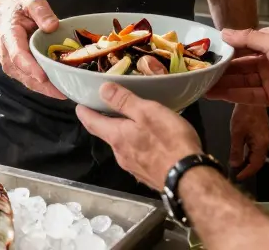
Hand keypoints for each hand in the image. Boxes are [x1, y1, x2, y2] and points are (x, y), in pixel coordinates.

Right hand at [0, 0, 65, 99]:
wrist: (1, 22)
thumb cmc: (18, 13)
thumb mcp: (30, 4)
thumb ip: (41, 11)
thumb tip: (53, 26)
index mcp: (10, 37)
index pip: (18, 55)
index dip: (31, 68)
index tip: (44, 77)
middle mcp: (8, 57)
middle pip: (27, 75)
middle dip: (47, 86)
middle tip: (69, 90)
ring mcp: (13, 68)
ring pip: (32, 83)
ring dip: (50, 90)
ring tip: (72, 91)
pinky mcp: (20, 74)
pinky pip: (35, 84)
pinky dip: (49, 88)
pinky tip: (66, 88)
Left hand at [76, 83, 201, 188]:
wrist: (189, 179)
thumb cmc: (168, 141)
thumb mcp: (146, 112)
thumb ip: (124, 101)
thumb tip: (101, 90)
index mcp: (117, 137)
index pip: (92, 123)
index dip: (84, 112)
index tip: (79, 105)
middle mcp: (120, 154)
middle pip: (108, 135)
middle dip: (106, 122)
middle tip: (109, 108)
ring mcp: (134, 167)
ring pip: (123, 146)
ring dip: (124, 133)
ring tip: (133, 122)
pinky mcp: (148, 175)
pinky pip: (137, 156)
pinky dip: (137, 145)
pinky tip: (150, 141)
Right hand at [208, 27, 268, 112]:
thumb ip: (247, 38)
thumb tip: (224, 32)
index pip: (242, 46)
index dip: (225, 49)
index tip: (206, 52)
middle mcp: (267, 61)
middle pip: (239, 66)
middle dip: (221, 69)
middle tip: (199, 72)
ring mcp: (268, 81)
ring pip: (241, 81)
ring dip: (222, 83)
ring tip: (201, 85)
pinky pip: (248, 96)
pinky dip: (232, 95)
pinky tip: (216, 94)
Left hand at [229, 104, 268, 179]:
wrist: (252, 97)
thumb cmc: (245, 113)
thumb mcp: (237, 132)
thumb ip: (237, 150)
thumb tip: (235, 165)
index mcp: (262, 145)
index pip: (256, 165)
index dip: (247, 173)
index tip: (237, 177)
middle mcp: (266, 142)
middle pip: (258, 161)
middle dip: (248, 169)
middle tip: (237, 173)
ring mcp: (265, 137)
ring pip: (257, 154)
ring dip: (248, 161)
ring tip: (237, 166)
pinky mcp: (262, 132)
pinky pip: (256, 147)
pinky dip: (249, 153)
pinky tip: (241, 152)